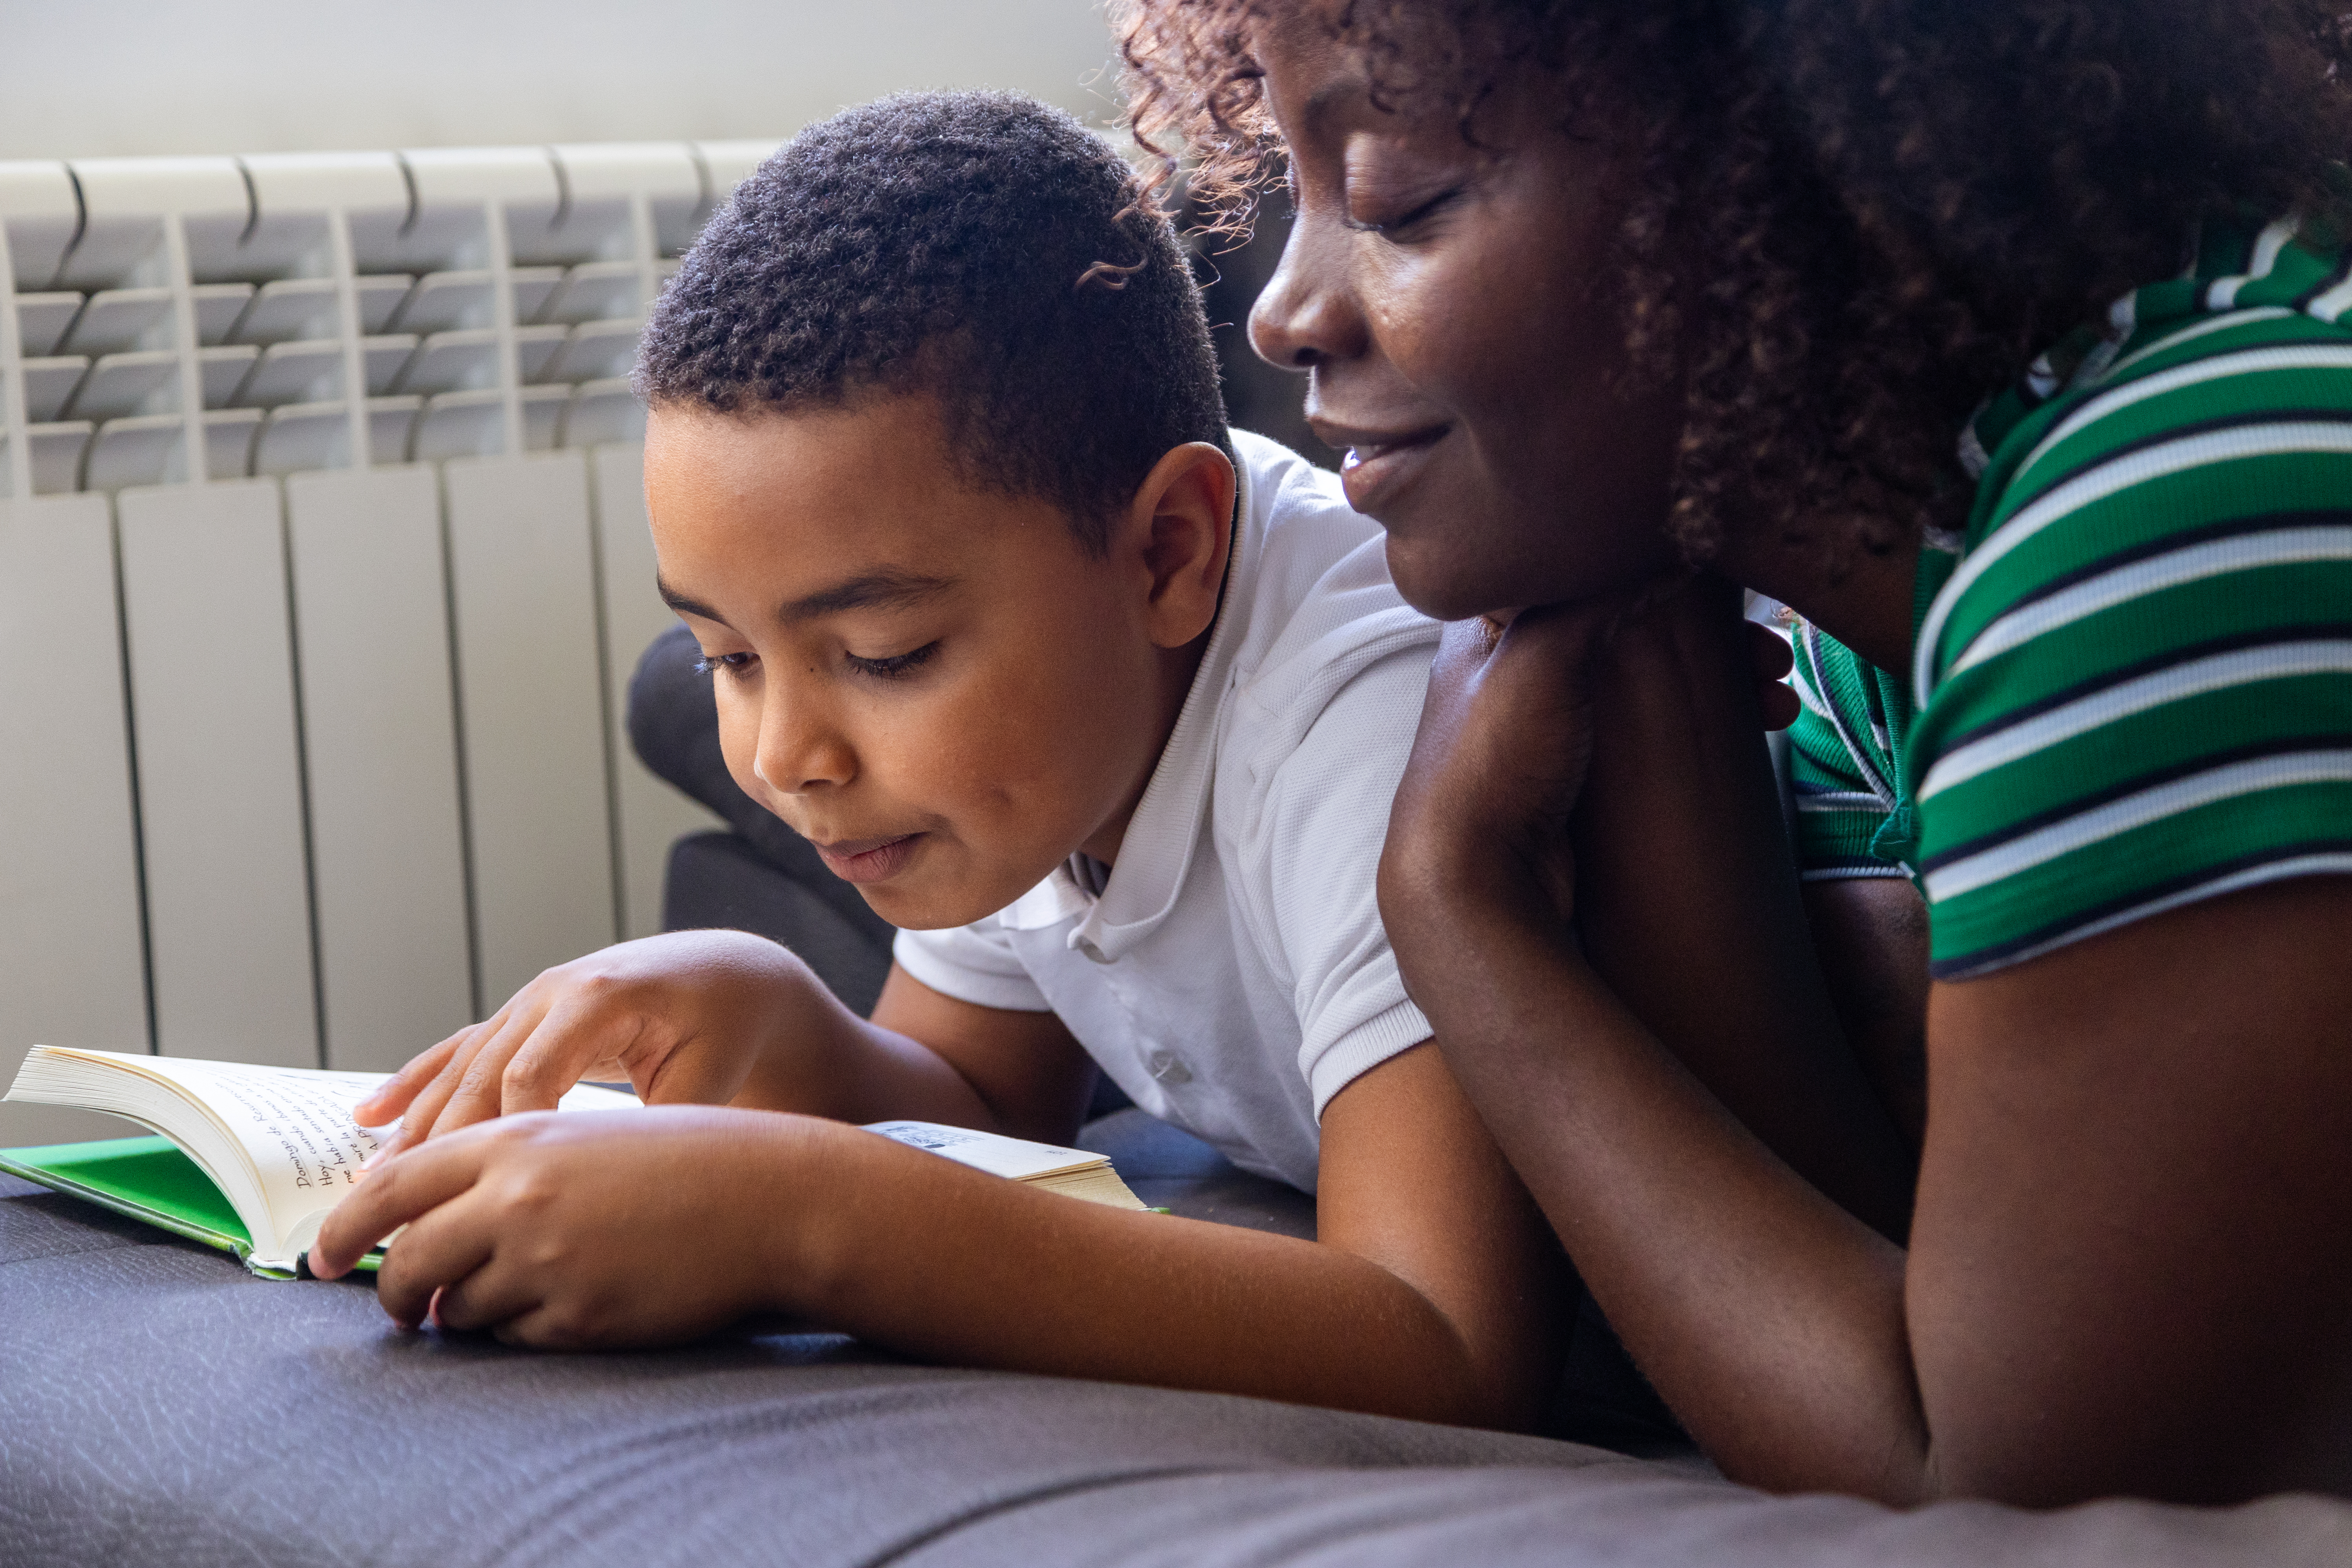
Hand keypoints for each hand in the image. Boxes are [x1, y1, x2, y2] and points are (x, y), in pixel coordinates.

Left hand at [311, 1106, 835, 1345]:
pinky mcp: (581, 1313)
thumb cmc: (683, 1159)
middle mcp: (518, 1196)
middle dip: (392, 1293)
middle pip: (408, 1261)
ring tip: (503, 1299)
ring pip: (460, 1308)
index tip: (323, 1257)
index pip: (394, 1188)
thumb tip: (429, 1225)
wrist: (772, 1194)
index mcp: (516, 1139)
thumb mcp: (582, 1137)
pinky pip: (517, 1337)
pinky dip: (525, 1329)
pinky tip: (567, 1303)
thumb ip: (504, 1168)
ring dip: (465, 1313)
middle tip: (399, 1310)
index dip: (346, 1228)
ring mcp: (547, 1259)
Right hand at [352, 931, 813, 1161]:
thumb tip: (619, 1188)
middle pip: (478, 1076)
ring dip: (416, 1126)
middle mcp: (550, 993)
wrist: (728, 975)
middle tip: (408, 1215)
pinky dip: (415, 1084)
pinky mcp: (522, 1020)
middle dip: (439, 1146)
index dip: (505, 1141)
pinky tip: (370, 1118)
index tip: (488, 1201)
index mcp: (597, 999)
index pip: (530, 1077)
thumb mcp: (710, 1070)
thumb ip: (665, 1123)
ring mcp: (529, 1003)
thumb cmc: (726, 1025)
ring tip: (371, 1184)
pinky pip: (459, 1052)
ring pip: (458, 1068)